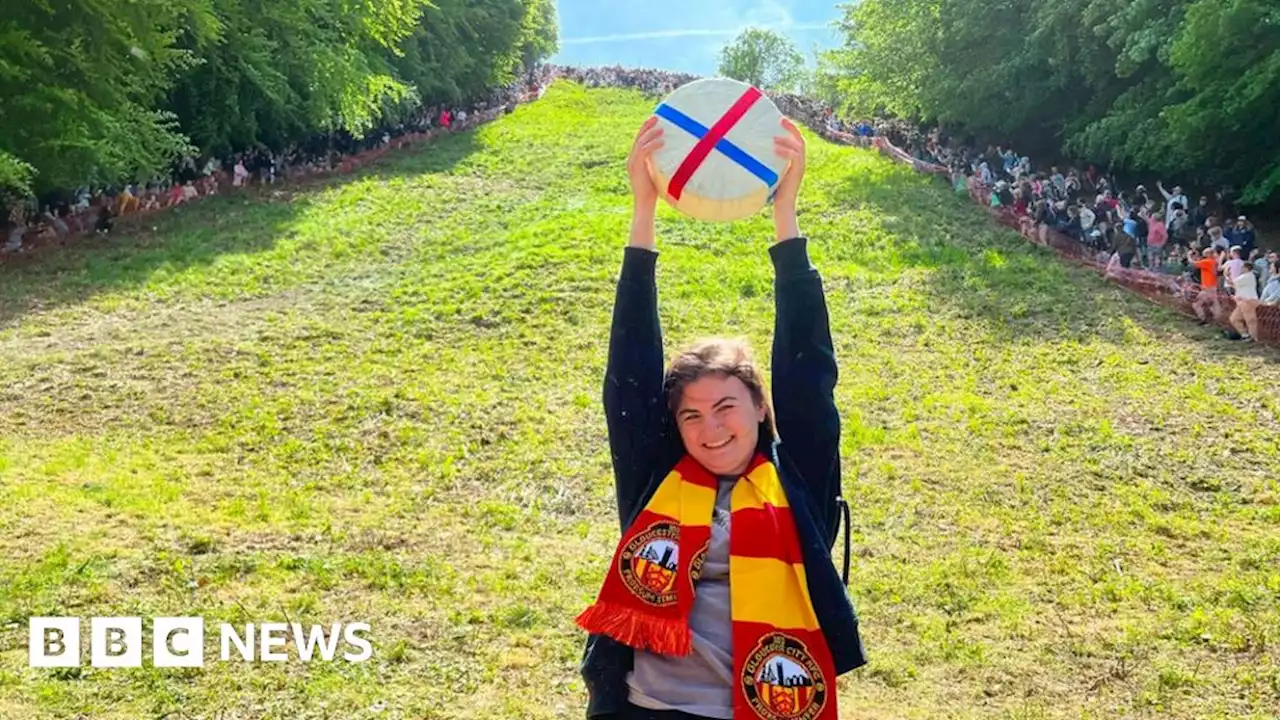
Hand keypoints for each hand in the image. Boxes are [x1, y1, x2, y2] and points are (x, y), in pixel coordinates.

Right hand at [627, 116, 663, 208]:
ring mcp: (632, 163)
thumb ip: (659, 163)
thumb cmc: (653, 191)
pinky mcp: (636, 167)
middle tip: (656, 117)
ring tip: (661, 129)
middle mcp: (631, 159)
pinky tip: (662, 142)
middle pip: (638, 138)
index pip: (639, 141)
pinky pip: (644, 151)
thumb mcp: (657, 173)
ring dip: (651, 134)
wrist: (645, 203)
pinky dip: (653, 145)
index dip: (645, 130)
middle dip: (647, 126)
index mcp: (635, 160)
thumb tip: (672, 155)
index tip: (654, 121)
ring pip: (640, 142)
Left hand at [772, 117, 804, 241]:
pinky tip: (775, 148)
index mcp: (794, 160)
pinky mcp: (797, 172)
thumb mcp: (769, 172)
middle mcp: (800, 162)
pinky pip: (795, 157)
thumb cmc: (772, 190)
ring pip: (799, 147)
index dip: (790, 129)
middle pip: (800, 140)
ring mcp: (800, 167)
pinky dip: (786, 151)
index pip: (795, 141)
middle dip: (791, 128)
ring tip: (774, 137)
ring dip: (787, 140)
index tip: (780, 120)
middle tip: (781, 119)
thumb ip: (766, 161)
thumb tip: (749, 151)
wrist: (782, 206)